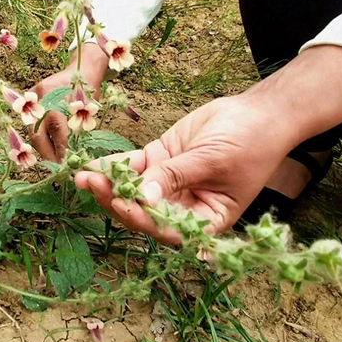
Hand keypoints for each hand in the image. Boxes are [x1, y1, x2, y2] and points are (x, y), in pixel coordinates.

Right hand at [30, 43, 108, 161]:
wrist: (82, 67)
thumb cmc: (88, 91)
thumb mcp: (88, 112)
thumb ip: (78, 134)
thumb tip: (72, 158)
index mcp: (60, 102)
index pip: (58, 134)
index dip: (61, 153)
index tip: (65, 166)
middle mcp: (43, 99)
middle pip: (38, 135)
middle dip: (47, 154)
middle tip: (56, 166)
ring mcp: (33, 96)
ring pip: (31, 130)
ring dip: (41, 146)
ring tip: (51, 157)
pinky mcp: (30, 96)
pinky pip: (30, 120)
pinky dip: (37, 133)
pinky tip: (46, 143)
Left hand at [74, 94, 296, 244]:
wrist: (260, 113)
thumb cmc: (250, 142)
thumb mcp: (213, 161)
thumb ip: (176, 177)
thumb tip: (144, 196)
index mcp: (204, 220)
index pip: (167, 228)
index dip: (141, 219)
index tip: (119, 203)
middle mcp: (183, 207)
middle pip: (142, 210)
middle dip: (114, 199)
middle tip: (89, 184)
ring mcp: (168, 183)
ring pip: (132, 188)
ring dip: (107, 183)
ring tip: (80, 176)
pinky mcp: (159, 160)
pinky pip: (132, 166)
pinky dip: (112, 166)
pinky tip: (90, 165)